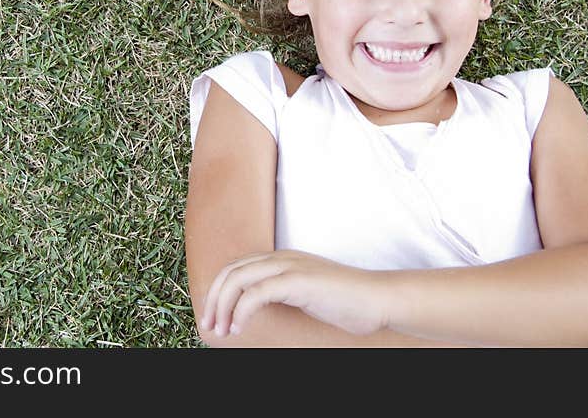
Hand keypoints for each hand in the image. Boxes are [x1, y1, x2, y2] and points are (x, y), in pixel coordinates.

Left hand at [200, 250, 388, 337]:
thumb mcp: (305, 293)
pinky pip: (258, 292)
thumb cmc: (345, 301)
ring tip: (222, 329)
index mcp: (281, 259)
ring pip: (239, 279)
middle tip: (209, 325)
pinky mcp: (299, 281)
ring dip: (223, 305)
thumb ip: (282, 292)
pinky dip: (242, 309)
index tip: (213, 315)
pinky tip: (239, 326)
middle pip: (232, 271)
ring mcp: (290, 267)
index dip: (218, 290)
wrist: (378, 299)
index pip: (236, 267)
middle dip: (214, 299)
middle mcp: (281, 258)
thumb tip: (255, 307)